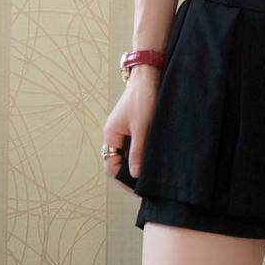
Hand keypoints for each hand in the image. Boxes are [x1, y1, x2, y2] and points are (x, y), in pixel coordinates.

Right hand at [102, 67, 159, 191]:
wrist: (149, 75)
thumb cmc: (143, 98)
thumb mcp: (142, 128)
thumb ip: (138, 152)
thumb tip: (135, 175)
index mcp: (111, 135)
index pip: (111, 166)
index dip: (124, 179)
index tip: (138, 189)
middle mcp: (114, 134)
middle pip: (118, 161)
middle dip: (130, 173)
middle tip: (146, 185)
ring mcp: (123, 129)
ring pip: (128, 153)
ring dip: (137, 162)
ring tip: (151, 173)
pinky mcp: (133, 124)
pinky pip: (134, 144)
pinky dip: (142, 152)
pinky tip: (153, 157)